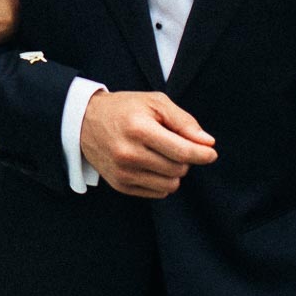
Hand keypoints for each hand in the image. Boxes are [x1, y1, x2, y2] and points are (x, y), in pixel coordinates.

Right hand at [79, 91, 216, 197]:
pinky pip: (157, 193)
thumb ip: (184, 121)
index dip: (202, 154)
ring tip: (162, 155)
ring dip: (174, 172)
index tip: (211, 152)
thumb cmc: (124, 109)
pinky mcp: (120, 185)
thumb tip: (207, 143)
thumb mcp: (154, 102)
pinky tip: (151, 165)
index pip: (182, 152)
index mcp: (139, 129)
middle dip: (185, 159)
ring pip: (170, 185)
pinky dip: (161, 181)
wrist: (84, 121)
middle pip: (179, 169)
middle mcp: (129, 153)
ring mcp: (123, 172)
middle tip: (174, 144)